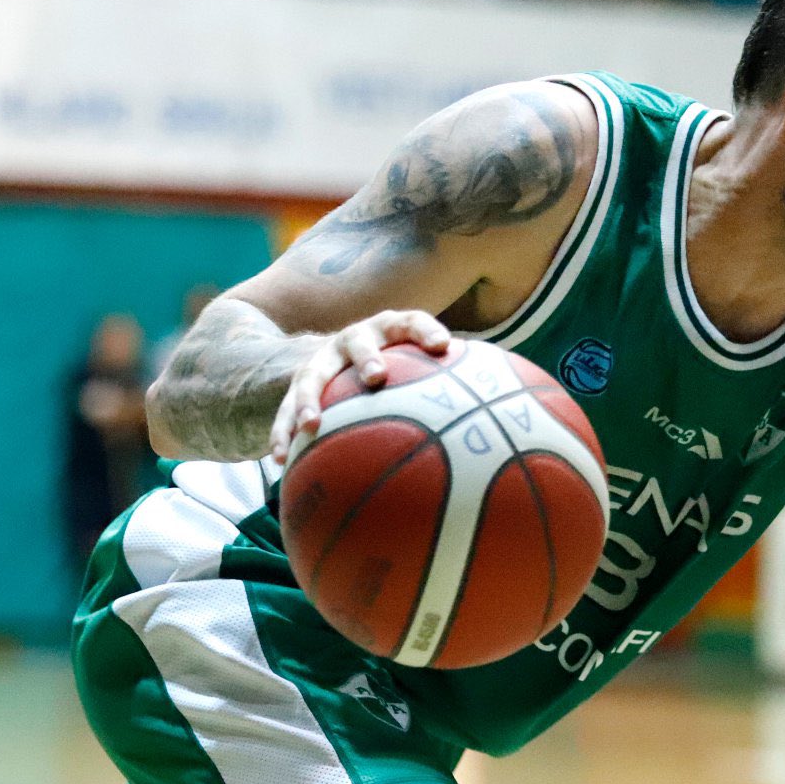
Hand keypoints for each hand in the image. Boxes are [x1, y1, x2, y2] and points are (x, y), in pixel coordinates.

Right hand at [270, 310, 452, 462]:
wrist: (334, 358)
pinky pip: (284, 413)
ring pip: (311, 378)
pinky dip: (282, 435)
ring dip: (309, 401)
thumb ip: (453, 383)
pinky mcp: (299, 390)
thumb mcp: (420, 371)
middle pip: (358, 342)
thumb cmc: (396, 372)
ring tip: (311, 426)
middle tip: (378, 377)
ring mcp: (321, 362)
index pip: (410, 321)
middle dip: (368, 357)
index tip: (444, 347)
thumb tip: (505, 419)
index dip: (426, 330)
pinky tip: (280, 462)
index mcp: (387, 331)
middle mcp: (352, 341)